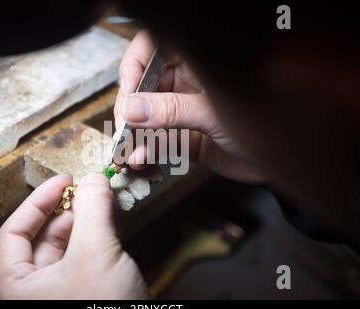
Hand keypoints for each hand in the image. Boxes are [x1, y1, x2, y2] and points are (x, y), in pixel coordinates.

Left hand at [0, 173, 148, 298]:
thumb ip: (93, 210)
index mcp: (17, 285)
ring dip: (88, 222)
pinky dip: (99, 238)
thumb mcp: (96, 255)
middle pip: (45, 236)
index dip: (40, 200)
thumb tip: (95, 178)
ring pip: (69, 247)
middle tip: (92, 190)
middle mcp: (35, 290)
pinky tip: (113, 225)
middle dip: (70, 210)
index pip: (16, 230)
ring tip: (106, 203)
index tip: (64, 180)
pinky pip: (87, 258)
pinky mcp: (86, 294)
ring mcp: (62, 293)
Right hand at [114, 31, 264, 182]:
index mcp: (195, 63)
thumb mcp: (213, 112)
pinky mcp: (181, 137)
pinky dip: (146, 150)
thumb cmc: (262, 122)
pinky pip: (156, 141)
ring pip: (146, 116)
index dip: (135, 65)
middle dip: (129, 107)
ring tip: (126, 150)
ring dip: (133, 133)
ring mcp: (181, 110)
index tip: (128, 89)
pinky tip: (140, 159)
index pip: (153, 50)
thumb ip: (172, 109)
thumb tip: (132, 108)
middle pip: (143, 86)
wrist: (280, 162)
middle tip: (123, 125)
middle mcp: (184, 83)